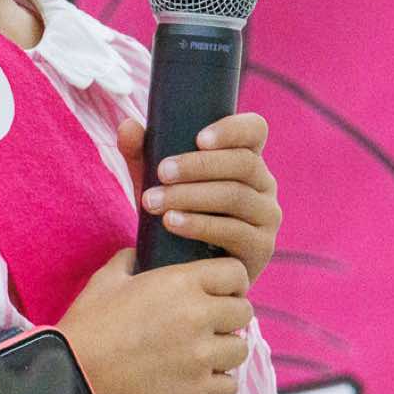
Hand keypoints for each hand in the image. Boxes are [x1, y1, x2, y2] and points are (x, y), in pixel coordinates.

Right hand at [56, 246, 253, 393]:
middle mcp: (197, 316)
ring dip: (224, 351)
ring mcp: (200, 357)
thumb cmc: (87, 325)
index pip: (236, 273)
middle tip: (208, 326)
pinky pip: (230, 385)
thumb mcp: (106, 279)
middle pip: (243, 311)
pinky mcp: (198, 392)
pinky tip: (197, 379)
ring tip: (202, 354)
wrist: (71, 376)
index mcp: (180, 282)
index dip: (230, 283)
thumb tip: (139, 254)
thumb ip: (130, 259)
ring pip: (240, 348)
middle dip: (228, 317)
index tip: (220, 293)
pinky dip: (217, 383)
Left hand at [117, 111, 281, 285]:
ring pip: (236, 196)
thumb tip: (127, 127)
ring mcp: (266, 216)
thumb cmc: (176, 210)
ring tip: (153, 201)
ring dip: (191, 196)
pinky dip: (199, 225)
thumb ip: (141, 153)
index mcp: (245, 157)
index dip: (233, 129)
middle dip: (198, 166)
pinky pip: (234, 231)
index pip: (254, 130)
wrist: (184, 266)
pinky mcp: (261, 248)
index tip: (198, 138)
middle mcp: (264, 184)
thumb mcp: (158, 181)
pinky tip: (171, 223)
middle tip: (161, 172)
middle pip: (243, 163)